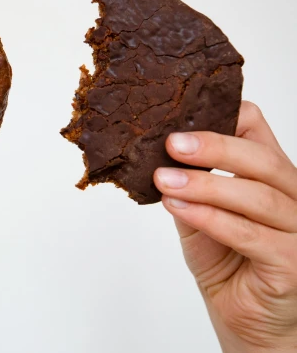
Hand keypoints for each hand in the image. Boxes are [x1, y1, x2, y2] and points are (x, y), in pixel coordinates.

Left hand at [154, 101, 296, 351]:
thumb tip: (153, 154)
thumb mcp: (197, 212)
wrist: (243, 319)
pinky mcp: (292, 262)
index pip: (258, 130)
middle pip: (262, 160)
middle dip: (215, 147)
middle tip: (173, 143)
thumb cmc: (225, 262)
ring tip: (164, 179)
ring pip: (258, 196)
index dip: (228, 116)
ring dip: (205, 185)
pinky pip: (250, 234)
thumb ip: (188, 185)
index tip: (183, 117)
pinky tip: (180, 207)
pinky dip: (211, 218)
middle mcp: (293, 197)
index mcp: (271, 176)